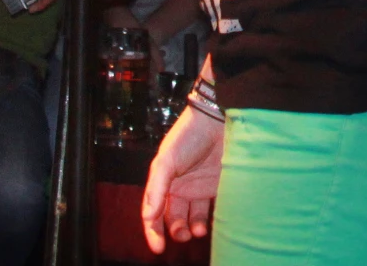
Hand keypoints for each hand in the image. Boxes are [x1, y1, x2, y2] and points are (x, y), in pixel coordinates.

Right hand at [142, 104, 222, 252]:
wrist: (218, 118)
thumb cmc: (188, 135)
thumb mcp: (166, 161)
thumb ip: (156, 189)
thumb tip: (148, 217)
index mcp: (162, 183)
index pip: (154, 214)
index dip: (153, 232)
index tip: (158, 248)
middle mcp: (180, 187)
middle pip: (173, 218)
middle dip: (176, 231)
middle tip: (183, 236)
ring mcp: (199, 187)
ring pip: (193, 217)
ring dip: (193, 228)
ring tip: (198, 231)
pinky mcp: (217, 186)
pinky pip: (212, 209)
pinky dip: (210, 220)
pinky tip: (210, 225)